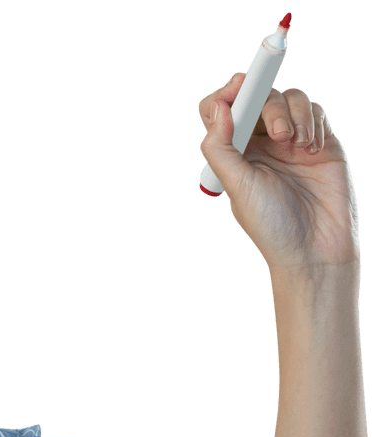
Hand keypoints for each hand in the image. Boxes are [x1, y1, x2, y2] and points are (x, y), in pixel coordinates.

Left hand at [199, 72, 359, 273]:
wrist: (315, 247)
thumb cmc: (270, 224)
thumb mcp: (237, 186)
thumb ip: (221, 147)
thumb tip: (220, 108)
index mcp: (233, 153)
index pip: (221, 110)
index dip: (227, 94)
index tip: (238, 86)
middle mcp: (259, 142)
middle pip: (257, 97)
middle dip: (265, 104)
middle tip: (276, 133)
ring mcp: (290, 139)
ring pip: (288, 97)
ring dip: (292, 113)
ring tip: (295, 144)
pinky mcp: (320, 140)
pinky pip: (314, 110)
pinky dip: (312, 121)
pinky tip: (311, 148)